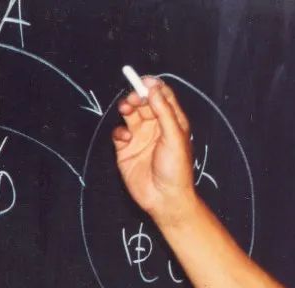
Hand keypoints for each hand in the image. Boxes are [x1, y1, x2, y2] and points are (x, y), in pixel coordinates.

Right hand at [113, 76, 197, 225]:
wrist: (165, 199)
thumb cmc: (176, 169)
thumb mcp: (174, 137)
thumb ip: (164, 112)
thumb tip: (154, 88)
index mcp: (173, 124)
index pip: (163, 98)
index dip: (154, 87)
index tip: (144, 81)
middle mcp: (157, 129)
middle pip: (144, 103)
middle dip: (137, 97)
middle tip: (134, 98)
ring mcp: (141, 139)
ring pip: (130, 115)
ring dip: (127, 109)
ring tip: (126, 110)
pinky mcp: (126, 150)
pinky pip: (118, 133)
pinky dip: (119, 132)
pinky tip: (125, 139)